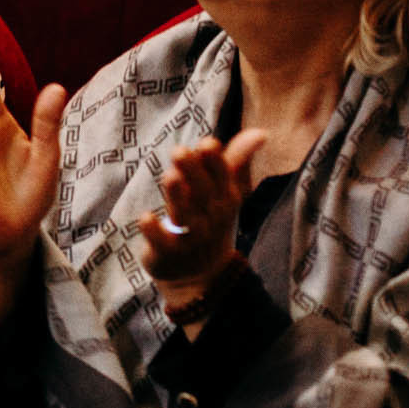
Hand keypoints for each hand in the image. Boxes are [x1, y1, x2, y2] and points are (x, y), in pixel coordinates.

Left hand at [134, 130, 267, 313]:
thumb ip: (236, 160)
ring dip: (178, 197)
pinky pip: (162, 242)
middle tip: (179, 151)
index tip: (207, 143)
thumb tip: (262, 132)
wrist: (200, 275)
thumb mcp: (226, 192)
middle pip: (203, 193)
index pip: (223, 178)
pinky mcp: (167, 252)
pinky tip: (145, 217)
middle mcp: (210, 217)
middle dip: (193, 173)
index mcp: (225, 199)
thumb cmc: (210, 220)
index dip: (215, 162)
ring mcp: (190, 237)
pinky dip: (154, 231)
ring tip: (170, 176)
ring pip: (185, 216)